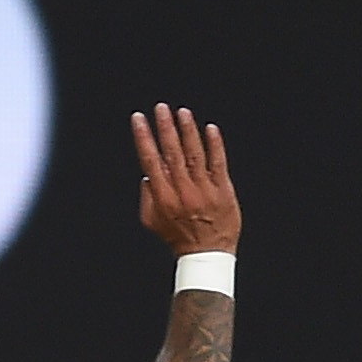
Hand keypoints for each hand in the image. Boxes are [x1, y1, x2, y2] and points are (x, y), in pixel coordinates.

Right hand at [134, 104, 239, 255]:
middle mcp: (182, 190)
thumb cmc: (178, 237)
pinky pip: (218, 162)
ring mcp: (203, 189)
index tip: (139, 120)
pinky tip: (209, 129)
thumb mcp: (152, 222)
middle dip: (164, 128)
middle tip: (160, 108)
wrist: (206, 253)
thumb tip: (147, 175)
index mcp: (162, 197)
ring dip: (187, 131)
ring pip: (193, 154)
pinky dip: (214, 144)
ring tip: (182, 112)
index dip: (144, 138)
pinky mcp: (222, 189)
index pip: (150, 160)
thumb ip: (147, 198)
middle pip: (171, 153)